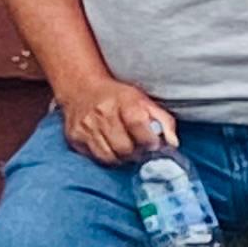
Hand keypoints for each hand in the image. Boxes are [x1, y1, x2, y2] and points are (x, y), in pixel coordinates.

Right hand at [58, 71, 175, 167]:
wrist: (81, 88)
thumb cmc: (118, 97)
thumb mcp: (143, 101)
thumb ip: (163, 121)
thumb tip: (172, 143)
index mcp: (123, 101)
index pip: (138, 124)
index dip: (149, 140)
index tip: (153, 144)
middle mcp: (102, 113)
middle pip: (124, 147)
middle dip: (135, 153)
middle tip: (139, 150)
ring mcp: (86, 126)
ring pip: (109, 156)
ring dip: (121, 157)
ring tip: (125, 149)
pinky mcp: (75, 137)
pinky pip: (95, 157)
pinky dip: (106, 157)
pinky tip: (110, 147)